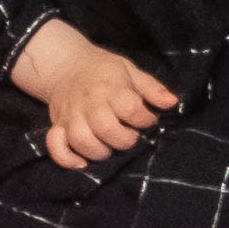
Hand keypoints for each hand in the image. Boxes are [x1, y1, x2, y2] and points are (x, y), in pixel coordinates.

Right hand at [13, 21, 175, 170]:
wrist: (64, 64)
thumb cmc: (103, 71)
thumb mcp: (130, 71)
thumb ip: (151, 88)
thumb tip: (173, 102)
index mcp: (109, 88)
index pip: (129, 108)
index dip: (144, 119)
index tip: (147, 119)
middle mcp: (88, 103)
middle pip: (106, 128)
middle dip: (124, 139)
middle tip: (129, 134)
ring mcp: (70, 116)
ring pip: (82, 141)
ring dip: (99, 151)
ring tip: (109, 146)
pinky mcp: (57, 125)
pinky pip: (56, 146)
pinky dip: (67, 158)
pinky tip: (82, 163)